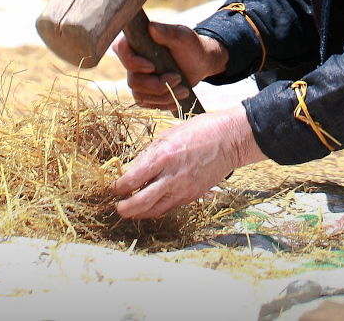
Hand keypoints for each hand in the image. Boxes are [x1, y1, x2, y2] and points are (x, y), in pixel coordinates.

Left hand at [111, 107, 264, 218]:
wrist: (230, 140)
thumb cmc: (200, 130)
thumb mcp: (169, 135)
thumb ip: (150, 154)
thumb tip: (132, 169)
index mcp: (164, 156)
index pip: (132, 179)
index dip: (118, 186)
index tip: (113, 187)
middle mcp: (172, 176)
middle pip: (140, 201)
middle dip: (124, 207)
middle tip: (117, 206)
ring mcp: (183, 188)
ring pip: (154, 210)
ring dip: (137, 213)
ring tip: (129, 210)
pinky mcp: (192, 196)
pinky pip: (168, 207)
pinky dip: (155, 209)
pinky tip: (148, 205)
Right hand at [112, 21, 227, 112]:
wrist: (199, 63)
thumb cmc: (190, 46)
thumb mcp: (183, 37)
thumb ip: (168, 32)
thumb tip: (151, 27)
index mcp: (137, 41)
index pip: (120, 50)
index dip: (133, 62)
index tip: (152, 67)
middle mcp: (132, 60)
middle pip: (133, 80)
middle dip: (157, 85)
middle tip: (178, 78)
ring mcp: (137, 77)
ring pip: (140, 95)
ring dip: (164, 95)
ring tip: (183, 89)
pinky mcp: (144, 92)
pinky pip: (146, 103)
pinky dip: (165, 103)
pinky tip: (178, 96)